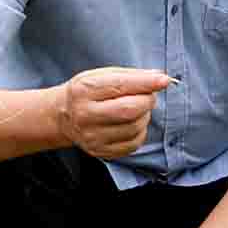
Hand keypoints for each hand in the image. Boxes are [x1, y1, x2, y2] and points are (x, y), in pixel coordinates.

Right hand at [54, 66, 172, 160]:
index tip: (164, 80)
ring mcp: (92, 136)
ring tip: (139, 108)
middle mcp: (85, 115)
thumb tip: (159, 78)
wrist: (63, 116)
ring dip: (145, 115)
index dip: (145, 83)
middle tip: (149, 95)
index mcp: (84, 90)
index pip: (119, 86)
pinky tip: (133, 123)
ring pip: (134, 127)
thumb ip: (129, 76)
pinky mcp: (100, 151)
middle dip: (147, 100)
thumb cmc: (86, 92)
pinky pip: (133, 143)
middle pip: (129, 110)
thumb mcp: (100, 76)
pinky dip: (141, 131)